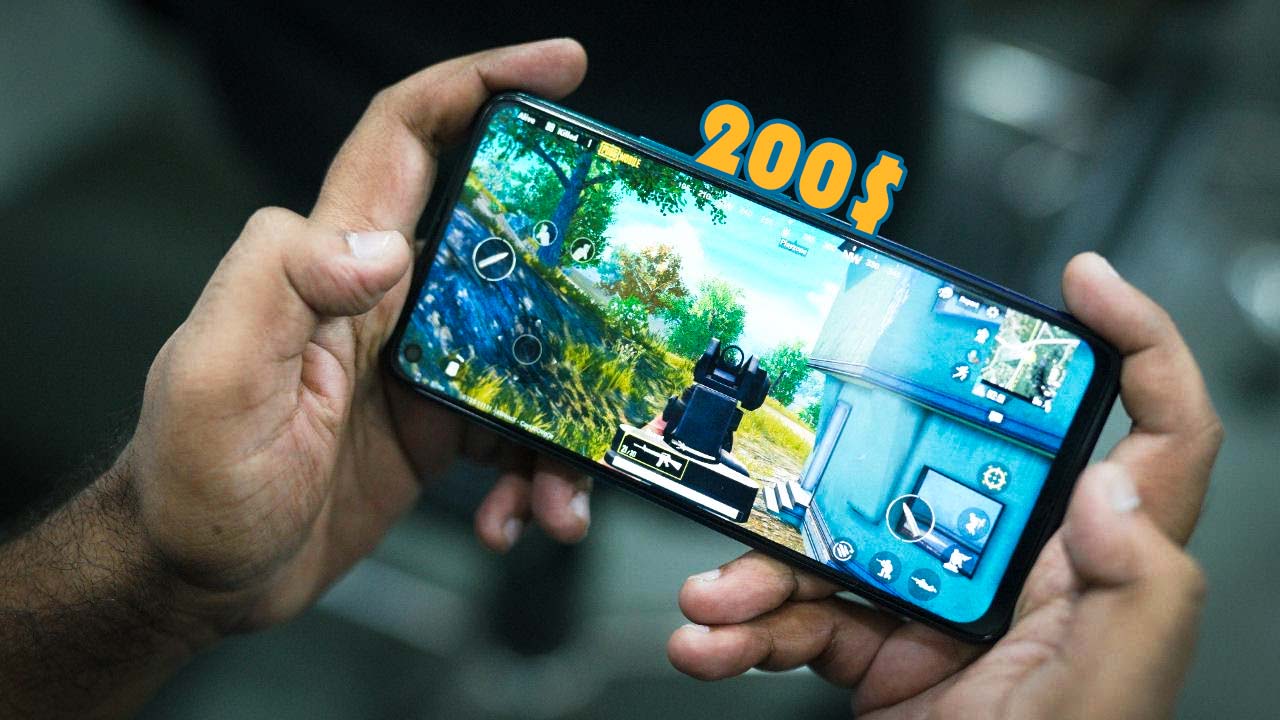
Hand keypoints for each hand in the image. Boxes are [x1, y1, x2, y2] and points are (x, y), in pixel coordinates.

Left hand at [123, 39, 591, 634]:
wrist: (200, 577)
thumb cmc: (190, 481)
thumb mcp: (216, 376)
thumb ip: (281, 287)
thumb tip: (385, 247)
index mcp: (337, 264)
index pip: (408, 137)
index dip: (480, 84)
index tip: (560, 69)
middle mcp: (392, 301)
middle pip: (505, 241)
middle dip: (576, 262)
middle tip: (635, 295)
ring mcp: (424, 365)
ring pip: (531, 351)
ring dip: (567, 412)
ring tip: (564, 485)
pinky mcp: (440, 426)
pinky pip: (518, 429)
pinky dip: (535, 474)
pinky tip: (519, 516)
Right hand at [666, 253, 1221, 719]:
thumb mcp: (1110, 693)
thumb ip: (1138, 586)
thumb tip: (1110, 480)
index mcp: (1096, 569)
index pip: (1152, 437)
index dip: (1135, 342)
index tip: (1079, 281)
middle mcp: (1018, 575)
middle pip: (932, 471)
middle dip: (841, 466)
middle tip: (784, 455)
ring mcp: (937, 611)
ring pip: (840, 547)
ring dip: (761, 574)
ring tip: (710, 603)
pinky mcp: (876, 652)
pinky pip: (801, 617)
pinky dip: (747, 631)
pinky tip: (710, 642)